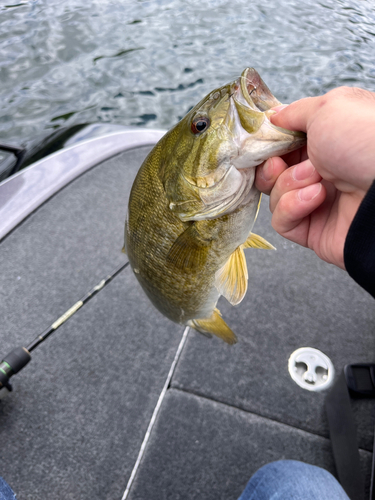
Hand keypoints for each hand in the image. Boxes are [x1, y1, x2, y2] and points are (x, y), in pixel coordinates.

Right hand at [255, 86, 374, 269]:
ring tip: (316, 179)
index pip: (283, 144)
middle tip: (279, 162)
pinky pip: (283, 221)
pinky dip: (292, 207)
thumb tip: (274, 117)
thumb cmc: (366, 140)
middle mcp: (323, 170)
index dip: (268, 144)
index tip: (259, 142)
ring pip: (275, 196)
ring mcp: (318, 202)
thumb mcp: (328, 109)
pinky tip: (316, 198)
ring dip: (288, 185)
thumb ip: (295, 112)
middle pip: (273, 171)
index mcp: (327, 140)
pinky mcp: (314, 231)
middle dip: (271, 166)